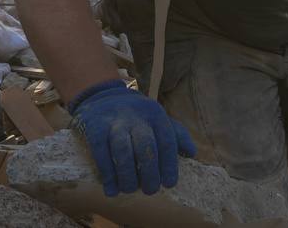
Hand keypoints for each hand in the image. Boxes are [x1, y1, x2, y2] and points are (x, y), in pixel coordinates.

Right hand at [67, 78, 196, 195]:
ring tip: (130, 190)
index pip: (166, 141)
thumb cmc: (136, 115)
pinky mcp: (95, 128)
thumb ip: (175, 134)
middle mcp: (136, 117)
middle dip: (150, 173)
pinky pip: (101, 154)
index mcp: (155, 115)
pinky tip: (112, 189)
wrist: (102, 96)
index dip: (169, 165)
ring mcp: (114, 122)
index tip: (169, 184)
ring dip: (128, 176)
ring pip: (123, 152)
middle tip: (150, 190)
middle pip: (146, 148)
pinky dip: (107, 174)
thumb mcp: (157, 118)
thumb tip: (192, 153)